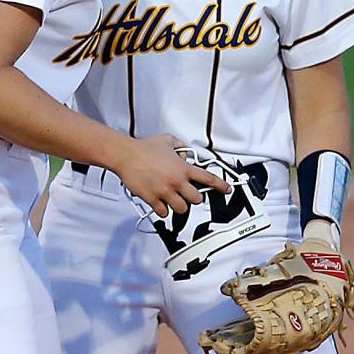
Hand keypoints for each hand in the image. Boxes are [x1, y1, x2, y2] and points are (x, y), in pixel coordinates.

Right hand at [114, 135, 229, 216]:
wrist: (126, 155)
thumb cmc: (144, 149)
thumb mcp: (168, 141)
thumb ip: (180, 147)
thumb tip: (184, 153)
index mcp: (183, 168)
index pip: (208, 178)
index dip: (220, 185)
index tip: (226, 189)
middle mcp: (176, 182)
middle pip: (197, 199)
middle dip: (193, 197)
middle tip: (187, 194)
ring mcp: (165, 192)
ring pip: (182, 209)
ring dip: (179, 205)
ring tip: (172, 199)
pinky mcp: (153, 199)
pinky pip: (163, 212)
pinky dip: (163, 210)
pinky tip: (160, 203)